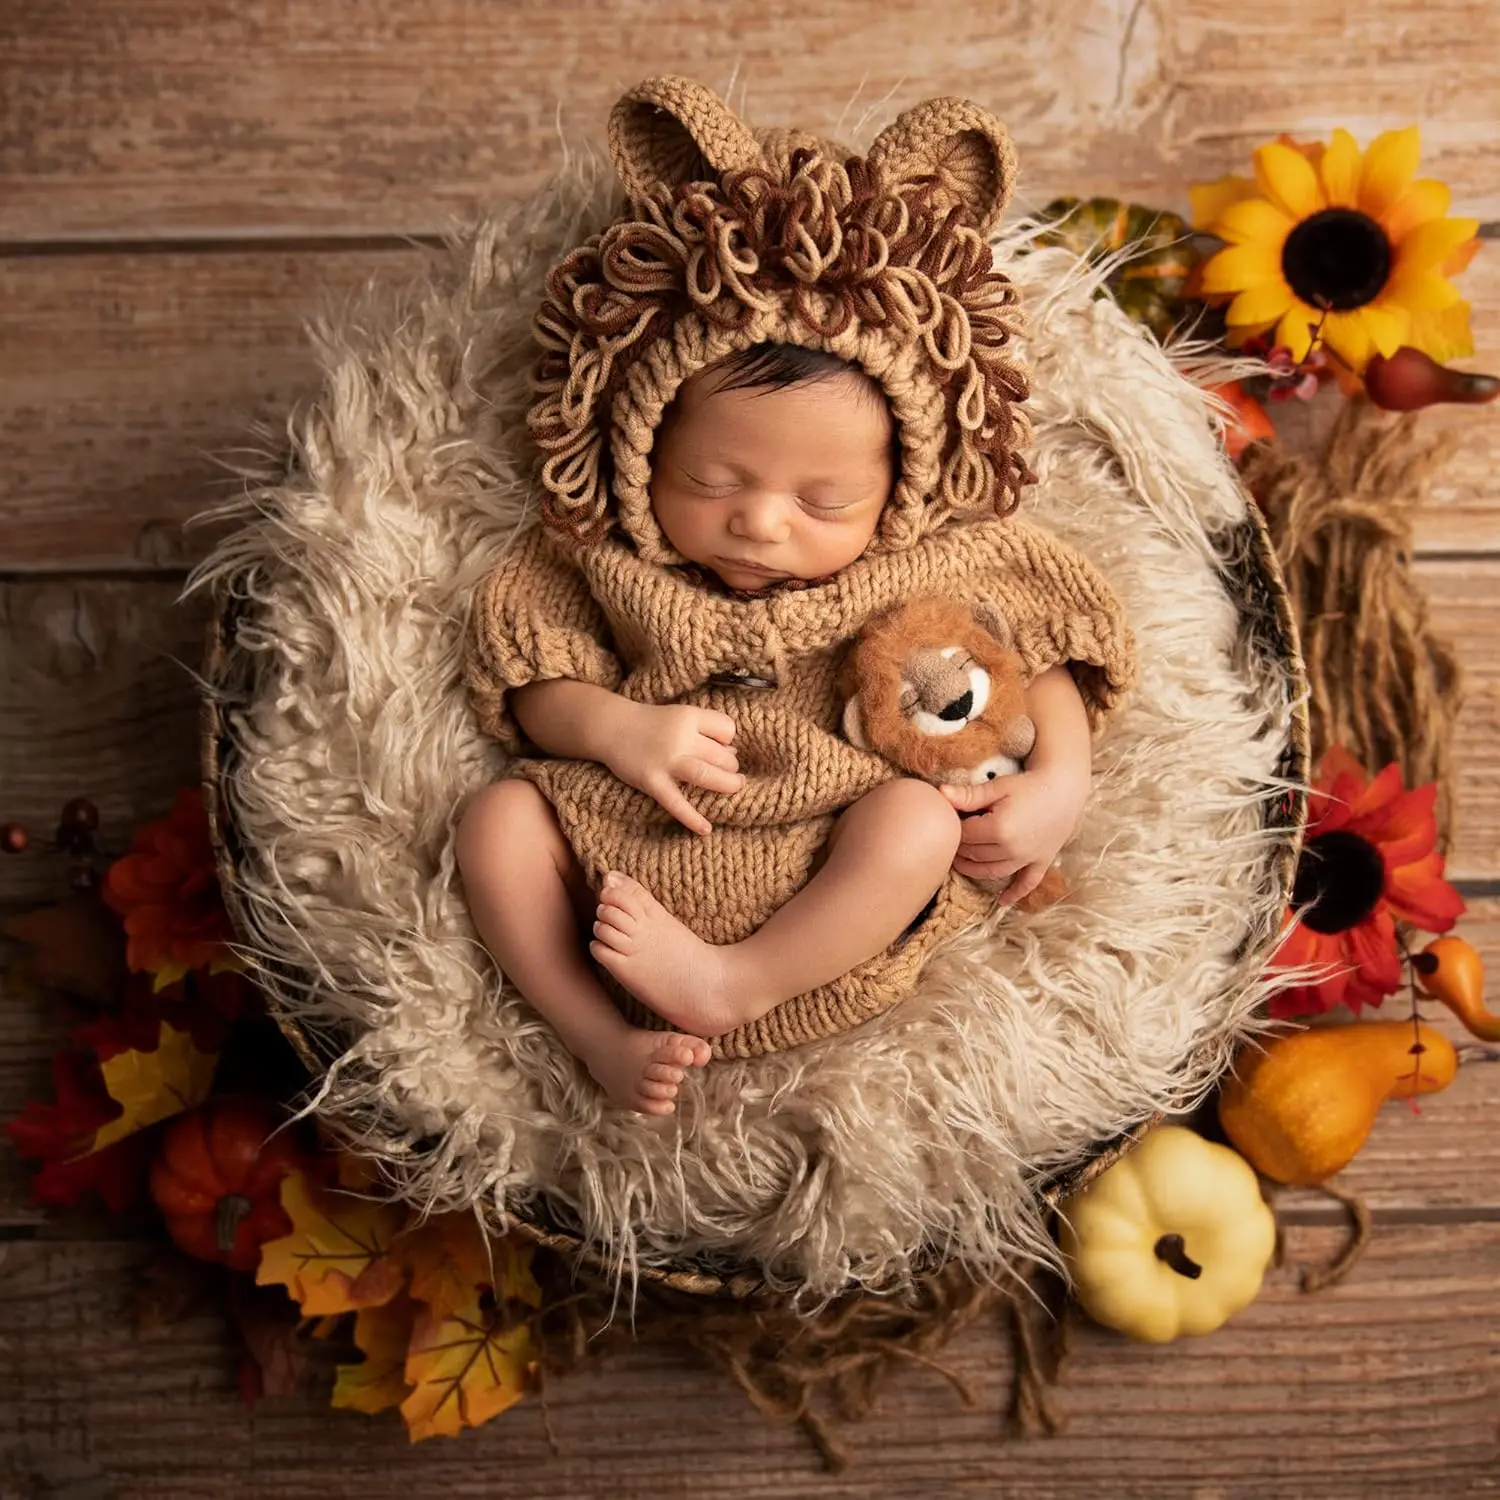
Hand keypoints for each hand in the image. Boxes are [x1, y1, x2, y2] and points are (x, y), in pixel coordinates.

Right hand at [604, 704, 742, 834]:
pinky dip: (692, 818)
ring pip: (707, 775)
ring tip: (735, 788)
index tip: (719, 746)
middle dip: (731, 766)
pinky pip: (676, 803)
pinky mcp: (652, 781)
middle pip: (723, 756)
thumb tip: (734, 753)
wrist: (611, 727)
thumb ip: (706, 731)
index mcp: (689, 717)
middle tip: (727, 772)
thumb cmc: (652, 723)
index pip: (727, 728)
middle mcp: (680, 737)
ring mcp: (666, 761)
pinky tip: (706, 829)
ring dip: (728, 785)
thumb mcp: (681, 716)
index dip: (728, 740)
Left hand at [942, 770, 1085, 906]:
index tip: (949, 823)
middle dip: (961, 849)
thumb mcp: (997, 787)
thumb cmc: (1029, 784)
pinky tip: (1003, 902)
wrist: (1065, 788)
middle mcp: (1012, 849)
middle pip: (976, 855)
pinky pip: (1027, 883)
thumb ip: (969, 795)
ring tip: (961, 863)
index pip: (964, 836)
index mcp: (998, 830)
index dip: (954, 830)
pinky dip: (1015, 894)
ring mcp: (1027, 859)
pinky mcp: (1042, 862)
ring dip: (975, 870)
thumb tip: (940, 794)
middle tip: (952, 841)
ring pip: (993, 871)